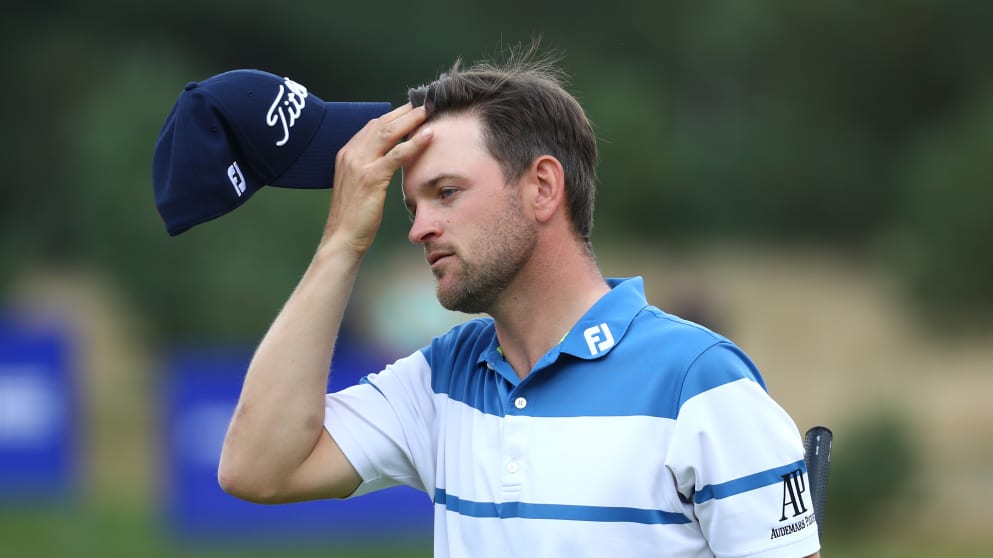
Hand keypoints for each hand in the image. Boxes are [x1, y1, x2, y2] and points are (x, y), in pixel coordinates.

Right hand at [323, 103, 431, 252]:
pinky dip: (414, 143)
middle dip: (404, 111)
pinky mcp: (371, 177)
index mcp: (347, 154)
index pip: (372, 126)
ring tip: (428, 111)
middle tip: (424, 102)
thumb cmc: (353, 216)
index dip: (393, 116)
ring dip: (410, 120)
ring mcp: (359, 164)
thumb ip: (368, 168)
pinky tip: (428, 135)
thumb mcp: (358, 185)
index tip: (411, 108)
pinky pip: (396, 154)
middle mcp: (351, 154)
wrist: (342, 237)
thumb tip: (386, 158)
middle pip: (381, 124)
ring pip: (388, 133)